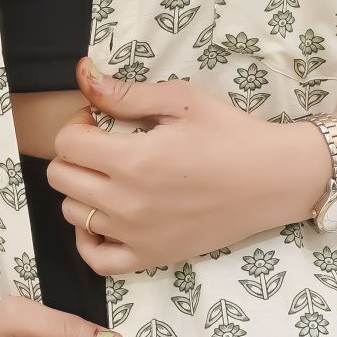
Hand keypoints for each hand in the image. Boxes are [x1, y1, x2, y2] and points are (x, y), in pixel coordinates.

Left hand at [46, 57, 332, 275]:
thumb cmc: (232, 135)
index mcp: (133, 160)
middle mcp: (128, 203)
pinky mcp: (153, 256)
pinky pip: (97, 260)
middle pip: (62, 179)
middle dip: (74, 155)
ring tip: (109, 177)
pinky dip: (88, 240)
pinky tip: (103, 219)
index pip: (66, 145)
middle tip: (102, 145)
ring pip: (73, 215)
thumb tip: (83, 76)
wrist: (275, 179)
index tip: (98, 121)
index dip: (76, 125)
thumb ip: (126, 93)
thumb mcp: (182, 100)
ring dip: (81, 191)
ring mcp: (138, 235)